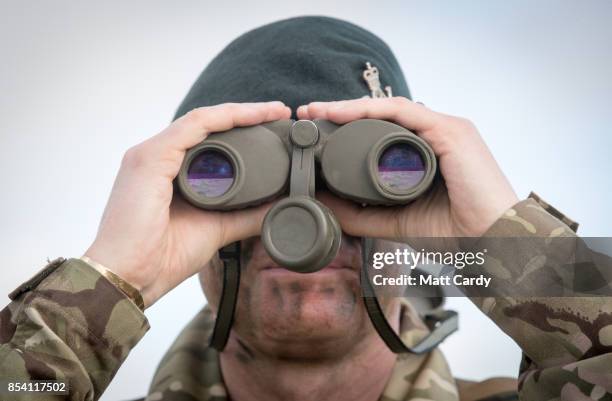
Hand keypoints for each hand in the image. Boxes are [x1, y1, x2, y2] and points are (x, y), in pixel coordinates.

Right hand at [85, 102, 290, 306]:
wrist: (130, 279)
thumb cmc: (162, 258)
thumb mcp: (217, 229)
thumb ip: (246, 216)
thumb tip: (278, 207)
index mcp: (168, 171)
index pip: (208, 138)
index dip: (242, 127)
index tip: (274, 124)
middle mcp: (157, 157)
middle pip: (207, 125)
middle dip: (246, 114)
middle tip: (279, 112)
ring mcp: (150, 155)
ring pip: (202, 120)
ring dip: (239, 112)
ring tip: (270, 111)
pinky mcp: (149, 159)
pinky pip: (192, 128)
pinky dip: (222, 118)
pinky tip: (248, 116)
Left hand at [297, 97, 517, 239]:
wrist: (493, 242)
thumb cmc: (454, 230)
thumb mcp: (395, 220)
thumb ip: (361, 213)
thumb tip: (322, 203)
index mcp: (425, 151)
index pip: (380, 129)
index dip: (345, 126)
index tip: (314, 131)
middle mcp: (435, 134)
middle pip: (381, 115)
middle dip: (341, 112)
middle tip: (307, 114)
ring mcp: (444, 129)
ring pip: (389, 109)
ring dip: (350, 107)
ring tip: (319, 111)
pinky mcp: (451, 132)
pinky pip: (405, 113)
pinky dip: (372, 110)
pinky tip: (344, 113)